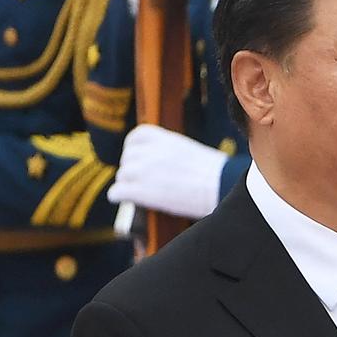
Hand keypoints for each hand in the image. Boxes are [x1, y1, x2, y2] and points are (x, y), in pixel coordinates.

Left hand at [106, 124, 226, 219]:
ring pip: (122, 175)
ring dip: (126, 183)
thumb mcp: (188, 150)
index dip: (133, 148)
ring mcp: (144, 170)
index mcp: (164, 138)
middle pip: (127, 158)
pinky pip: (117, 192)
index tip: (136, 157)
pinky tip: (124, 199)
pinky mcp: (141, 191)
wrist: (219, 185)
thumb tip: (157, 161)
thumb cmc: (212, 172)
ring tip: (135, 192)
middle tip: (140, 180)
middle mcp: (151, 152)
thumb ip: (168, 150)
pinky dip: (118, 196)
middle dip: (131, 169)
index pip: (136, 136)